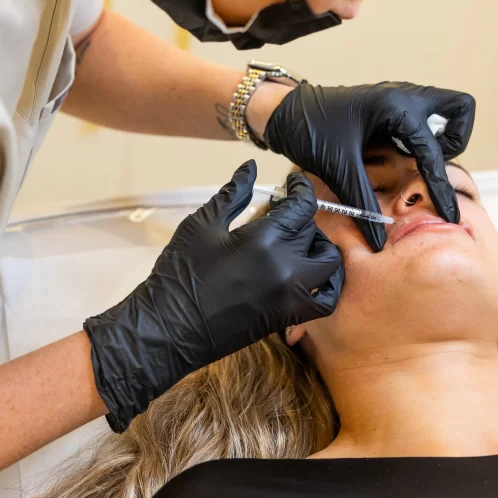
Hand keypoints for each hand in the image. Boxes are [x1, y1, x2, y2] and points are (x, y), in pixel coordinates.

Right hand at [84, 161, 342, 431]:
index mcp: (264, 240)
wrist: (168, 329)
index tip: (292, 183)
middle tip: (282, 214)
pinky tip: (309, 275)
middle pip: (313, 231)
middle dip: (301, 217)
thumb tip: (250, 167)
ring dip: (320, 247)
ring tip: (297, 242)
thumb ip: (233, 194)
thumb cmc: (180, 273)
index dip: (301, 188)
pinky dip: (326, 286)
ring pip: (329, 263)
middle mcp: (286, 267)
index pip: (302, 206)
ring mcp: (290, 295)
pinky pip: (325, 300)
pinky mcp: (288, 316)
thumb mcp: (202, 225)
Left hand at [263, 82, 475, 250]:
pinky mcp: (389, 105)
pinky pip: (422, 116)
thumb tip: (380, 238)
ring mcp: (398, 96)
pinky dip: (421, 136)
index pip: (433, 152)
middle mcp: (404, 95)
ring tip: (418, 163)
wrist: (285, 112)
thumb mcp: (339, 169)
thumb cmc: (309, 130)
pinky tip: (400, 159)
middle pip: (459, 107)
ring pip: (443, 109)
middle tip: (433, 163)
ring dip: (440, 136)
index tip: (450, 213)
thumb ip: (364, 203)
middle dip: (457, 138)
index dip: (442, 188)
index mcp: (396, 107)